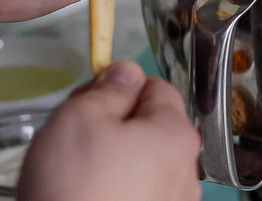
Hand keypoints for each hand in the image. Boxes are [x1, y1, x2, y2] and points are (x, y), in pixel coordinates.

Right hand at [16, 61, 201, 200]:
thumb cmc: (74, 190)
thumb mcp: (80, 118)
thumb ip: (108, 89)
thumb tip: (126, 73)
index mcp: (175, 133)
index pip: (157, 87)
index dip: (119, 88)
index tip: (90, 99)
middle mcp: (187, 168)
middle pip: (153, 126)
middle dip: (115, 125)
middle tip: (76, 138)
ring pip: (146, 161)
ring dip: (117, 159)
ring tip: (78, 174)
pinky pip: (141, 192)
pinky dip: (118, 189)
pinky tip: (90, 196)